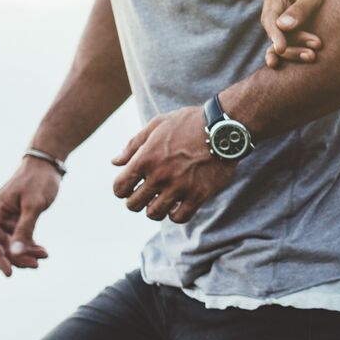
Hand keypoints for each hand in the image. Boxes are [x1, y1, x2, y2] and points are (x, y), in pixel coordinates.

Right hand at [0, 158, 60, 276]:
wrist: (47, 163)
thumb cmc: (39, 180)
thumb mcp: (33, 205)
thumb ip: (25, 229)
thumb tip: (16, 252)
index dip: (0, 259)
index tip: (10, 273)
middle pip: (3, 244)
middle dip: (17, 257)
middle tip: (35, 265)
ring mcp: (9, 217)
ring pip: (13, 242)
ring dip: (26, 252)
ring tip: (43, 256)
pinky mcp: (20, 217)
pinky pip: (22, 236)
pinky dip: (31, 244)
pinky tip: (43, 251)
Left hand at [112, 106, 234, 223]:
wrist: (224, 127)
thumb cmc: (189, 122)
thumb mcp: (158, 125)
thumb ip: (133, 145)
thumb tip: (116, 162)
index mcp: (145, 158)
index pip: (119, 188)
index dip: (121, 190)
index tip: (130, 187)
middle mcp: (159, 175)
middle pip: (133, 205)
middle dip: (136, 201)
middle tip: (146, 195)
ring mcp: (179, 187)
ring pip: (154, 214)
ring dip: (155, 209)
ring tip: (162, 200)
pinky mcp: (198, 194)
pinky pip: (179, 217)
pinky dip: (176, 215)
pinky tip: (179, 205)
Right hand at [261, 0, 337, 68]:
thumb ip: (301, 8)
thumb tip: (282, 26)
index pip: (270, 18)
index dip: (275, 35)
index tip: (281, 48)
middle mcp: (274, 11)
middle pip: (275, 34)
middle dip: (291, 46)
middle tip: (311, 53)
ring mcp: (281, 25)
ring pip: (281, 44)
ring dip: (295, 52)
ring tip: (312, 57)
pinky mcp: (289, 36)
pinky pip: (286, 49)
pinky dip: (291, 56)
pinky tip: (285, 71)